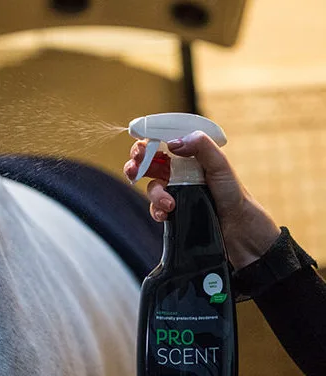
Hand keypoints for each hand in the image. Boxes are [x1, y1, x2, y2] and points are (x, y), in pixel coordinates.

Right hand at [123, 131, 280, 269]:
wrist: (240, 232)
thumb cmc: (235, 196)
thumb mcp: (221, 166)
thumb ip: (201, 147)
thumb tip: (173, 143)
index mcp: (190, 158)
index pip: (163, 144)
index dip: (148, 144)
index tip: (141, 149)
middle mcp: (180, 173)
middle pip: (149, 164)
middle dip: (137, 165)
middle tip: (135, 169)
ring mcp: (176, 193)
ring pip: (151, 187)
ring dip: (154, 193)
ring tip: (169, 204)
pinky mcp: (173, 213)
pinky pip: (156, 209)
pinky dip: (157, 211)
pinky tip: (167, 214)